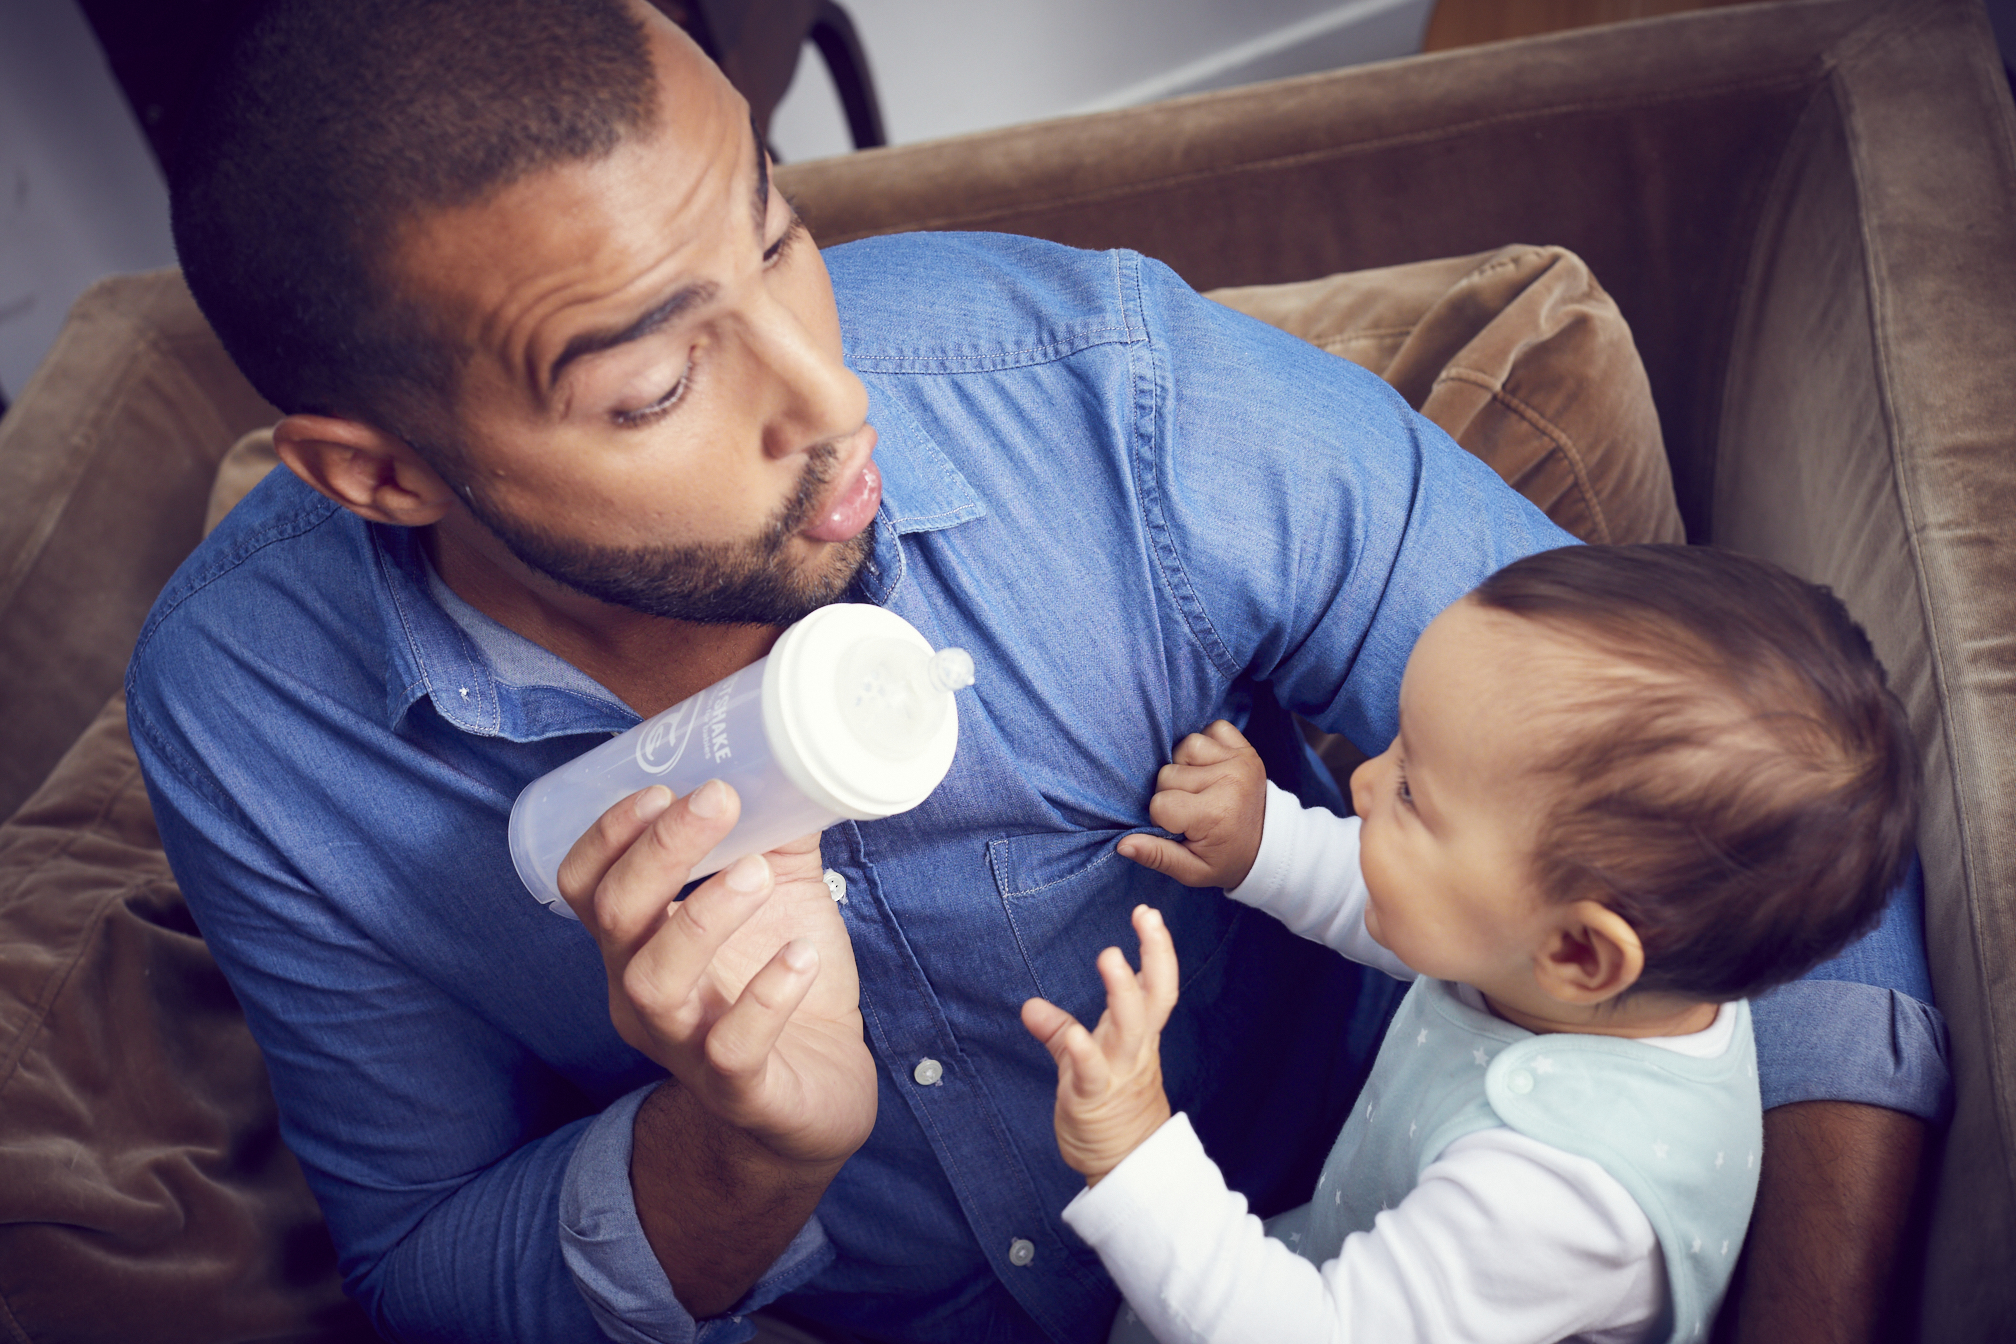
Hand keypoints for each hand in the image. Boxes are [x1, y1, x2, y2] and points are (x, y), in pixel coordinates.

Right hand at [558, 780, 876, 1168]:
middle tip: (717, 800)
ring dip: (704, 917)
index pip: (584, 886)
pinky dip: (767, 995)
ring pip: (657, 983)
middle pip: (614, 920)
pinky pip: (733, 1047)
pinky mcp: (738, 1088)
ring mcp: (684, 1045)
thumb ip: (775, 834)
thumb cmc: (782, 979)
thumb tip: (792, 759)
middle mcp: (642, 993)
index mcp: (638, 942)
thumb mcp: (777, 896)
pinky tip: (802, 955)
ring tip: (759, 873)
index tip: (658, 787)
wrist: (820, 1092)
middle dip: (658, 853)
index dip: (608, 835)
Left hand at [1020, 905, 1178, 1184]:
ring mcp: (1116, 1071)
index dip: (1157, 950)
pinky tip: (1073, 1033)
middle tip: (1147, 917)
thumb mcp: (1083, 1062)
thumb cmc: (1109, 1110)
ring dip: (1122, 992)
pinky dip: (1080, 1049)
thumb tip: (1030, 1007)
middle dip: (1156, 955)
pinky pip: (1089, 1070)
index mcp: (1137, 1037)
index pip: (1156, 986)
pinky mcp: (1092, 1096)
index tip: (1149, 914)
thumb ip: (1059, 1032)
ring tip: (1112, 957)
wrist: (1124, 1166)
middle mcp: (1134, 1049)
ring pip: (1128, 1027)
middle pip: (1154, 997)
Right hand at [1117, 719, 1266, 889]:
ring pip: (1185, 747)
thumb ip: (1157, 856)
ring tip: (1198, 788)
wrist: (1269, 844)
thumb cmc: (1225, 858)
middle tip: (1192, 811)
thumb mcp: (1192, 871)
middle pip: (1167, 773)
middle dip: (1171, 793)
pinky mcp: (1246, 748)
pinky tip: (1210, 767)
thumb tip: (1122, 844)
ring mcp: (1239, 760)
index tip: (1182, 829)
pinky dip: (1206, 744)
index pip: (1160, 804)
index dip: (1162, 818)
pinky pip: (1213, 729)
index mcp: (1214, 814)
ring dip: (1185, 766)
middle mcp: (1228, 781)